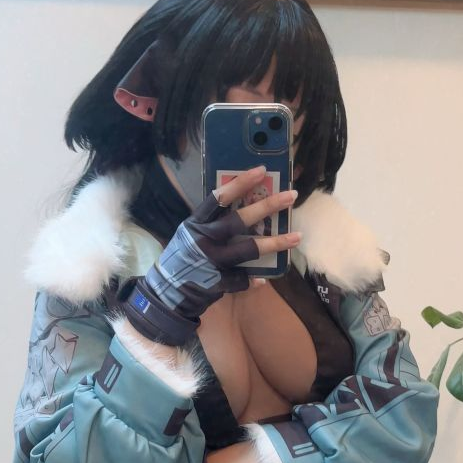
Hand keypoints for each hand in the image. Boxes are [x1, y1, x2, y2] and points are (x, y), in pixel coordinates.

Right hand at [121, 166, 300, 344]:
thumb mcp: (190, 235)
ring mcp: (211, 261)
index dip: (241, 182)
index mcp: (196, 223)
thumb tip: (243, 207)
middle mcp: (204, 239)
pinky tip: (263, 279)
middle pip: (239, 220)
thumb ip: (211, 224)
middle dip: (267, 206)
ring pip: (248, 249)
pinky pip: (242, 280)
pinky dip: (253, 280)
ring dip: (275, 243)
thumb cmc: (182, 258)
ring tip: (296, 237)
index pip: (220, 197)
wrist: (166, 292)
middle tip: (291, 196)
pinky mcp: (216, 282)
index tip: (261, 171)